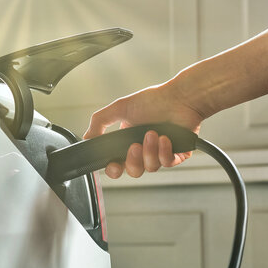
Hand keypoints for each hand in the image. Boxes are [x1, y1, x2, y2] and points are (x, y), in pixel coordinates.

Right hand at [83, 81, 203, 178]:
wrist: (180, 97)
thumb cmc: (154, 100)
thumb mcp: (120, 108)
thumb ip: (100, 122)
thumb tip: (86, 138)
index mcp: (128, 141)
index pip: (117, 164)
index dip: (114, 168)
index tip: (113, 165)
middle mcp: (144, 149)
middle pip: (133, 171)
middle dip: (132, 161)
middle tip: (134, 146)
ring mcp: (160, 153)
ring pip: (150, 168)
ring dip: (149, 151)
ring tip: (153, 134)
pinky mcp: (177, 154)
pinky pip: (167, 163)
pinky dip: (164, 152)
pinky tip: (165, 138)